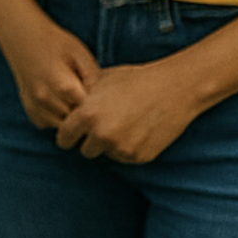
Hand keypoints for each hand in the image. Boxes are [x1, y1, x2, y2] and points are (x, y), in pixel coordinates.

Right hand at [0, 15, 100, 129]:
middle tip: (90, 97)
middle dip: (86, 113)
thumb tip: (105, 101)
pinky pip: (50, 125)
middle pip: (78, 121)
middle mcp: (46, 100)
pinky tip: (61, 102)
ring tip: (75, 98)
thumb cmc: (54, 42)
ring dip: (72, 118)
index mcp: (63, 86)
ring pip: (64, 127)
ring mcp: (35, 106)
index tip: (104, 98)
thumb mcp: (80, 54)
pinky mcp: (30, 110)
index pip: (91, 111)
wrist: (22, 35)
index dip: (100, 106)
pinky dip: (58, 118)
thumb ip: (95, 78)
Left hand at [56, 60, 205, 163]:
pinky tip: (138, 130)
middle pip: (84, 150)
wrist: (174, 89)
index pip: (63, 137)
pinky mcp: (139, 157)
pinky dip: (128, 148)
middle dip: (90, 141)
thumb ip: (81, 99)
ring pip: (106, 154)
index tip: (72, 133)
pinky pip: (125, 157)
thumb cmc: (135, 80)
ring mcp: (121, 148)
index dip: (67, 135)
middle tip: (102, 128)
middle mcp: (102, 135)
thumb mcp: (101, 82)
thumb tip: (64, 107)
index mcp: (87, 115)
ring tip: (124, 124)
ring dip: (110, 145)